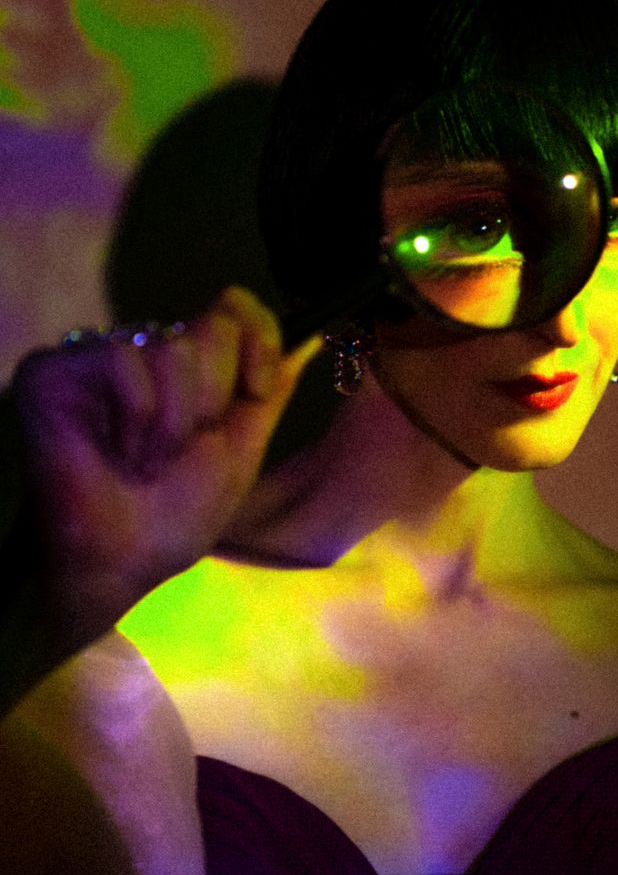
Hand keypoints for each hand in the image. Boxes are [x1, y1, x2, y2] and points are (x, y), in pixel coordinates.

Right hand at [11, 286, 319, 653]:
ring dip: (175, 424)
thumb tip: (304, 343)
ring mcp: (101, 358)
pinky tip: (118, 452)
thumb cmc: (176, 516)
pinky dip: (137, 416)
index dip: (259, 339)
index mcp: (193, 371)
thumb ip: (266, 393)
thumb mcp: (240, 450)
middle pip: (214, 330)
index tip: (259, 391)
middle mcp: (147, 354)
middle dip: (215, 402)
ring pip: (173, 348)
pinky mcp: (57, 369)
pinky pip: (124, 359)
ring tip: (147, 463)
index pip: (237, 312)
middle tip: (184, 453)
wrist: (125, 562)